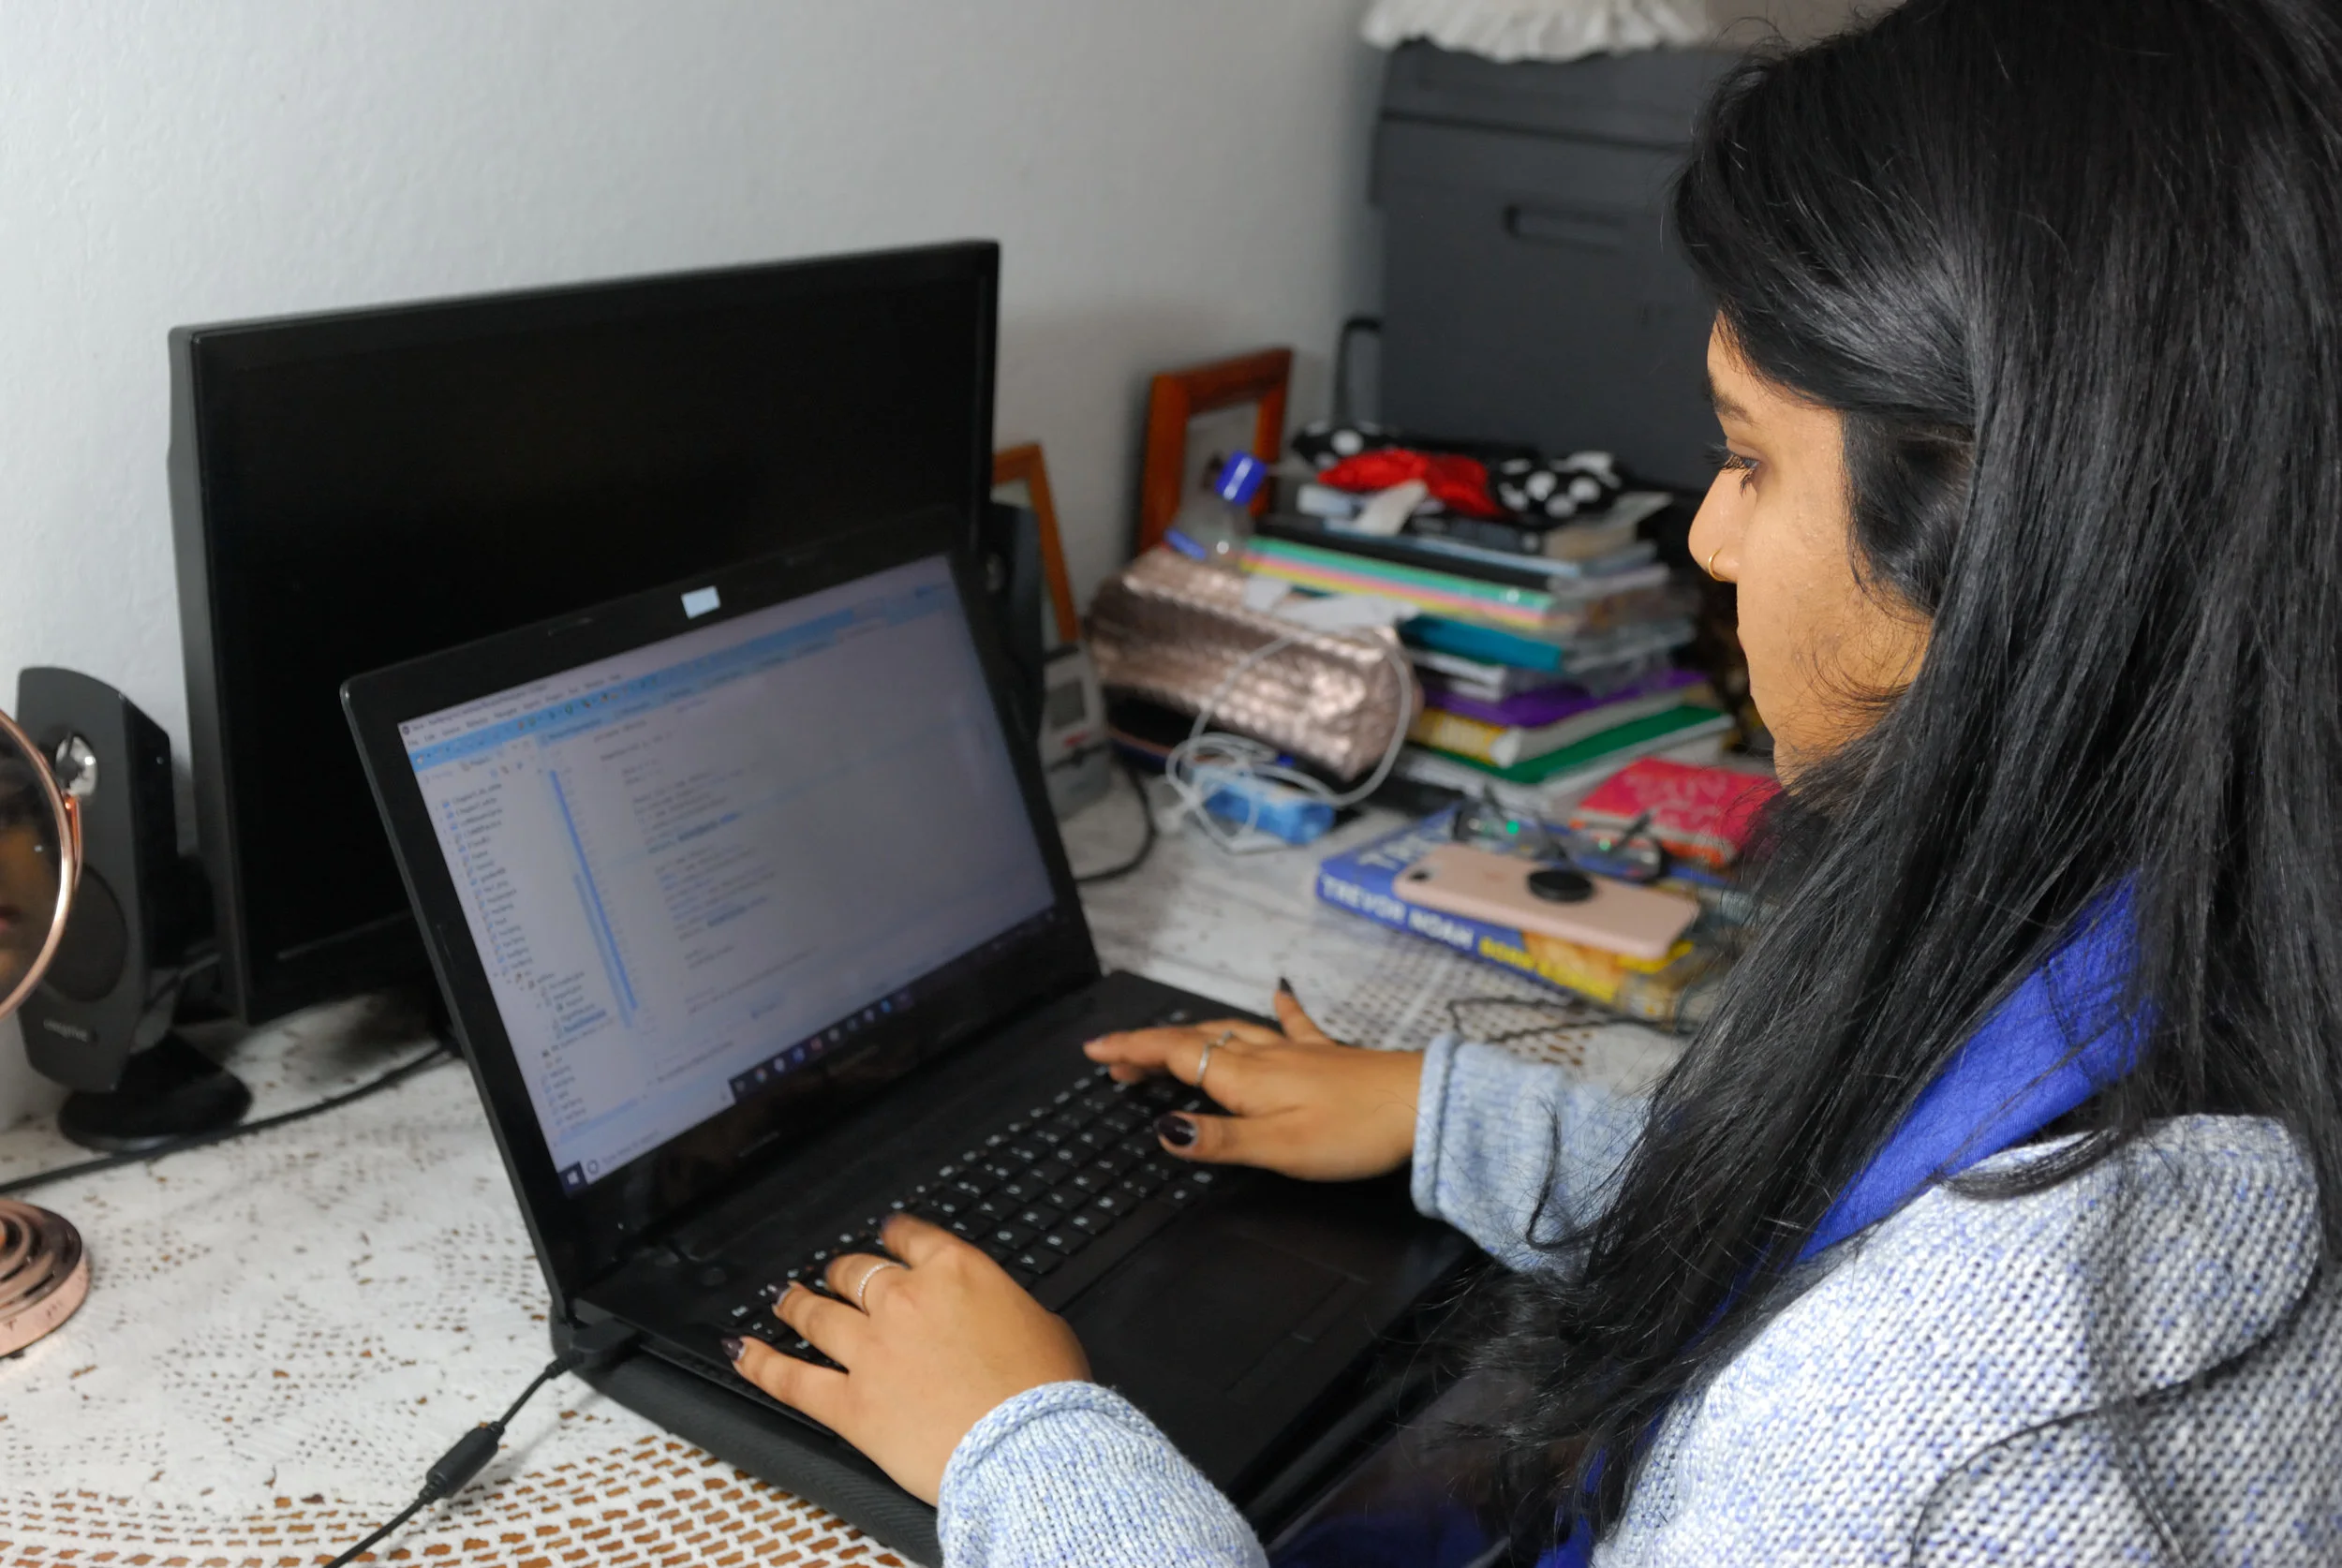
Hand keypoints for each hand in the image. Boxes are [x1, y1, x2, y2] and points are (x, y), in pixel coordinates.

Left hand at [726, 1215, 1088, 1504]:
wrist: (1029, 1447)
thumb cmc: (1047, 1393)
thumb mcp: (1042, 1326)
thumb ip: (1003, 1309)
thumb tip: (993, 1316)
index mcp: (956, 1272)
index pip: (911, 1238)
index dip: (892, 1234)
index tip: (885, 1235)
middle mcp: (905, 1300)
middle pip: (858, 1273)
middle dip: (844, 1272)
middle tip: (836, 1276)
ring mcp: (871, 1350)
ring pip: (817, 1315)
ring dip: (797, 1304)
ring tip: (785, 1298)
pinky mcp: (850, 1403)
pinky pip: (792, 1380)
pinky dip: (761, 1364)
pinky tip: (742, 1350)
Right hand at [1082, 985, 1422, 1180]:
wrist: (1423, 1105)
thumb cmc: (1355, 1131)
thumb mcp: (1279, 1149)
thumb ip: (1219, 1139)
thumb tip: (1162, 1128)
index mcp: (1245, 1078)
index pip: (1173, 1055)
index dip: (1131, 1052)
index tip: (1095, 1052)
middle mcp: (1265, 1056)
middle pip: (1194, 1041)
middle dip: (1150, 1047)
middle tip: (1116, 1060)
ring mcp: (1297, 1052)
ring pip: (1232, 1033)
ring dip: (1193, 1035)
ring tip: (1167, 1042)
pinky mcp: (1327, 1055)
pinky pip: (1292, 1025)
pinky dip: (1278, 1010)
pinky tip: (1279, 993)